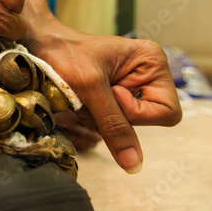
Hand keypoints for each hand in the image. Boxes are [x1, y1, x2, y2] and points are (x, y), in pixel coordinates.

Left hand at [23, 15, 181, 172]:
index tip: (111, 94)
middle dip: (115, 116)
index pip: (168, 112)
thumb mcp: (90, 88)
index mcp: (153, 62)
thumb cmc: (66, 55)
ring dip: (99, 117)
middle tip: (92, 95)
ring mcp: (131, 86)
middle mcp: (148, 75)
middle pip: (146, 121)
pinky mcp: (114, 96)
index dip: (137, 113)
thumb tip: (134, 165)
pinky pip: (110, 123)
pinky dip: (93, 116)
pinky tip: (81, 98)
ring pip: (125, 125)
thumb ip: (114, 125)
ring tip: (83, 94)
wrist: (43, 45)